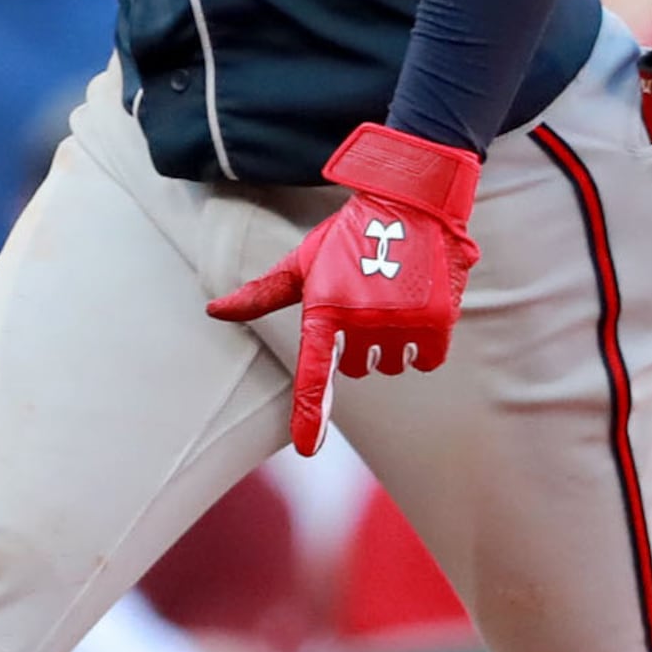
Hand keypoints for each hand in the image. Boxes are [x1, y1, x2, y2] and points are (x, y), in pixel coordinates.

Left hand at [206, 124, 479, 455]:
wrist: (410, 203)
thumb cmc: (347, 237)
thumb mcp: (302, 265)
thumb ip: (261, 296)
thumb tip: (213, 311)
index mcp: (324, 308)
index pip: (317, 370)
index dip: (312, 412)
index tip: (309, 448)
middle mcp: (363, 320)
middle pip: (358, 368)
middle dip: (360, 345)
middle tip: (365, 300)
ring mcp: (402, 321)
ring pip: (392, 366)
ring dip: (391, 345)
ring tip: (392, 299)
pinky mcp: (438, 320)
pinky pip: (425, 361)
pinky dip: (422, 348)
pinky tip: (416, 313)